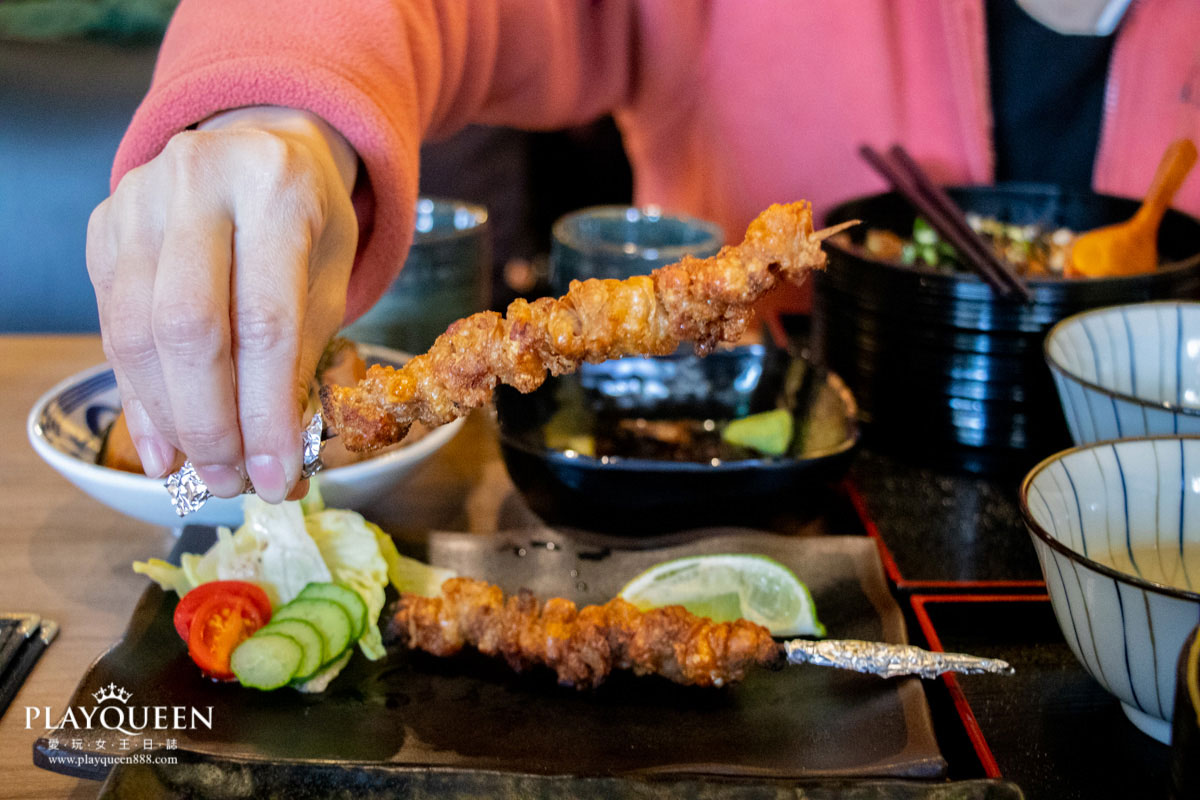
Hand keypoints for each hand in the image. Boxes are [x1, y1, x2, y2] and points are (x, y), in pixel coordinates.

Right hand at [87, 106, 358, 501]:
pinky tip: (164, 440)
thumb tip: (273, 457)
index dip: (266, 411)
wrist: (260, 143)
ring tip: (203, 469)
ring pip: (136, 330)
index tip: (275, 476)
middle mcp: (199, 182)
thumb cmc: (307, 220)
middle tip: (232, 481)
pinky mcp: (103, 225)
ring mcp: (139, 199)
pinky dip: (138, 393)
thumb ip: (301, 357)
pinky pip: (111, 324)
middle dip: (210, 421)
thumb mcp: (328, 276)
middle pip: (188, 327)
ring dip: (169, 417)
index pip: (266, 320)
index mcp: (276, 189)